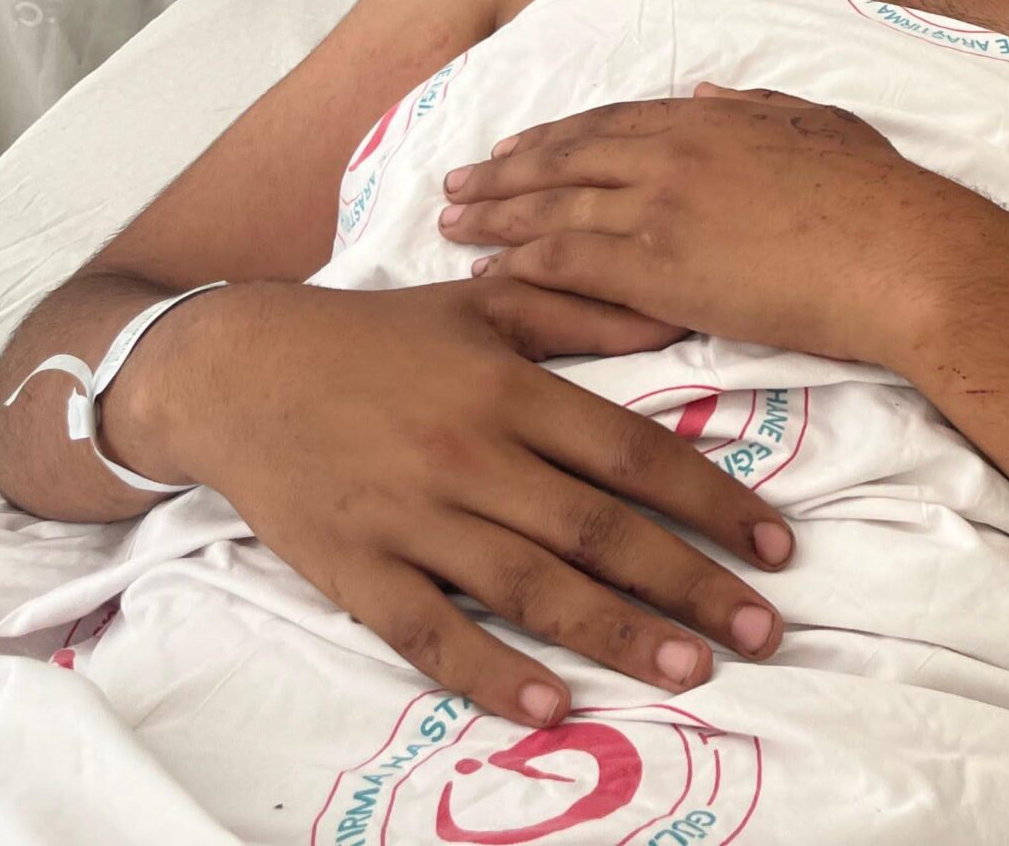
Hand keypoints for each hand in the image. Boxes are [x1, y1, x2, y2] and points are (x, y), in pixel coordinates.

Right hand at [107, 277, 795, 728]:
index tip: (775, 546)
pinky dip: (490, 672)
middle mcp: (469, 453)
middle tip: (762, 629)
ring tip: (690, 671)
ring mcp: (410, 515)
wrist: (233, 370)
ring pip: (529, 586)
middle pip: (597, 529)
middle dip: (688, 583)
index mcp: (509, 388)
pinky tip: (551, 705)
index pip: (633, 453)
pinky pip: (430, 631)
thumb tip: (683, 317)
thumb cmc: (371, 336)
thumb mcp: (481, 303)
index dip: (713, 501)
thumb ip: (583, 309)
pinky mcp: (354, 567)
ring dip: (616, 633)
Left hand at [435, 85, 1008, 367]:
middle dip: (503, 171)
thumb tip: (708, 91)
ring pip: (552, 207)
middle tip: (456, 183)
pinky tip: (491, 272)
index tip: (513, 147)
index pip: (608, 123)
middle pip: (564, 158)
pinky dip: (522, 264)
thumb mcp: (817, 125)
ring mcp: (659, 208)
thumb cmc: (880, 197)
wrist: (902, 254)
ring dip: (495, 215)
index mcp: (709, 117)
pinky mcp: (659, 269)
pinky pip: (569, 261)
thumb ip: (753, 107)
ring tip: (451, 225)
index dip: (553, 137)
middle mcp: (671, 152)